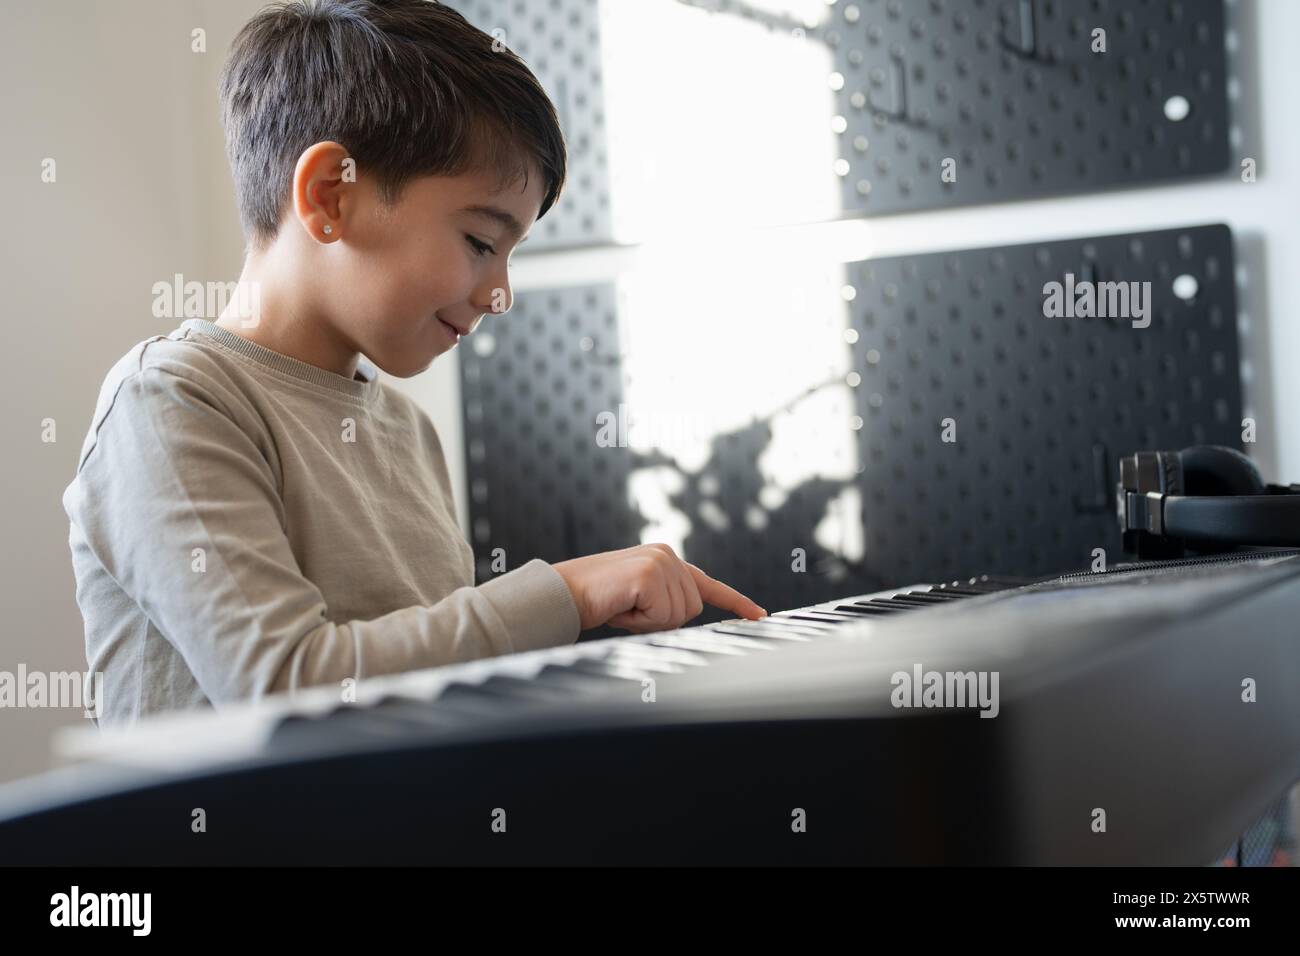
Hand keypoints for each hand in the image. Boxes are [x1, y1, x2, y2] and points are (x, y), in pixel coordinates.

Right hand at [553, 543, 767, 632]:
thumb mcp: (639, 600)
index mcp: (666, 559)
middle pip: (692, 610)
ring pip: (679, 615)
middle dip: (662, 620)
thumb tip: (686, 620)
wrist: (564, 594)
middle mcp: (668, 555)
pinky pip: (662, 616)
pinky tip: (621, 606)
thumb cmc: (597, 601)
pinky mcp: (650, 574)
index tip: (760, 615)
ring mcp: (661, 562)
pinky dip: (640, 621)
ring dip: (650, 621)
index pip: (708, 584)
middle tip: (629, 610)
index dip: (736, 602)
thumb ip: (666, 603)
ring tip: (623, 606)